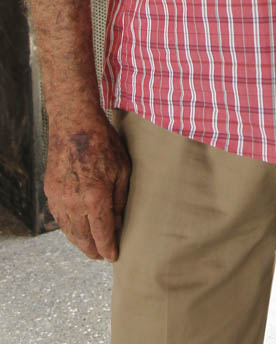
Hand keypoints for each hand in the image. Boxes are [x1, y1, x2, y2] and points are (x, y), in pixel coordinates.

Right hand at [44, 114, 130, 260]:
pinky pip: (59, 218)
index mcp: (95, 197)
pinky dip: (69, 228)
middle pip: (83, 238)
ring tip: (91, 247)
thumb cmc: (103, 142)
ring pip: (69, 231)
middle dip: (94, 250)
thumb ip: (120, 199)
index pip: (102, 234)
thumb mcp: (122, 168)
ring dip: (80, 242)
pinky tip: (77, 229)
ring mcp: (59, 198)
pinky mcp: (50, 191)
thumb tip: (119, 222)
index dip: (109, 248)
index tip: (114, 256)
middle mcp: (74, 202)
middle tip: (102, 256)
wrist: (74, 123)